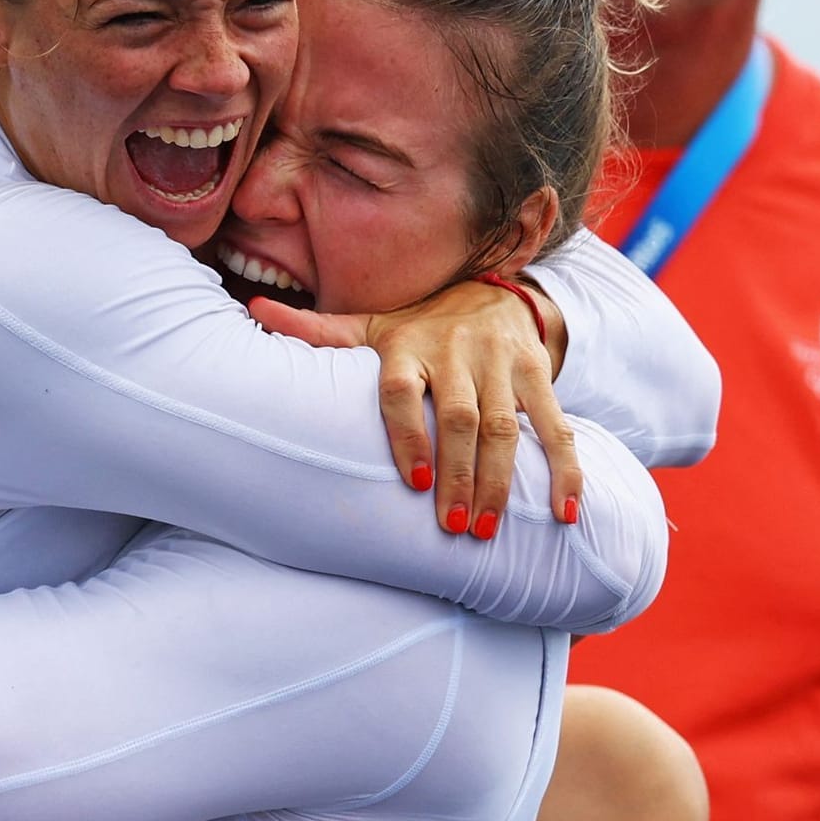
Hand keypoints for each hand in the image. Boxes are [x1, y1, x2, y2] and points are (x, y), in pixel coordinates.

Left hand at [248, 281, 579, 539]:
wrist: (491, 290)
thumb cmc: (416, 327)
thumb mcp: (368, 324)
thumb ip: (316, 330)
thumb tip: (253, 307)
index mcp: (406, 345)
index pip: (401, 391)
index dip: (407, 435)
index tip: (415, 484)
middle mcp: (455, 352)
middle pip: (458, 418)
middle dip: (457, 475)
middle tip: (451, 528)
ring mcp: (500, 363)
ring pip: (505, 428)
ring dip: (500, 483)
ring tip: (486, 530)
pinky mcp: (537, 374)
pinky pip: (555, 426)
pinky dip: (565, 470)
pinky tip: (565, 514)